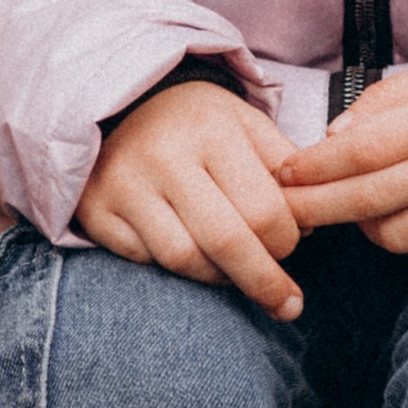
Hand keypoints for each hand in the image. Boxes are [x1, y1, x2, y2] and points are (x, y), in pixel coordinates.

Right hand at [78, 81, 303, 318]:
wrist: (117, 101)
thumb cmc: (195, 121)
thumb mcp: (245, 123)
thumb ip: (283, 166)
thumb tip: (311, 223)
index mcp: (211, 129)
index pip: (263, 210)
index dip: (286, 242)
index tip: (291, 247)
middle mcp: (163, 155)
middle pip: (225, 242)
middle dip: (264, 282)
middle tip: (288, 306)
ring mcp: (123, 184)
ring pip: (184, 260)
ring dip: (219, 277)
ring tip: (236, 274)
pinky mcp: (95, 209)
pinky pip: (144, 260)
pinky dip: (174, 268)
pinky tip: (191, 256)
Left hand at [280, 49, 407, 270]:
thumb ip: (383, 102)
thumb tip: (330, 140)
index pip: (361, 153)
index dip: (313, 168)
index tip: (282, 174)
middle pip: (369, 202)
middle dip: (315, 209)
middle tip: (284, 210)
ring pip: (397, 239)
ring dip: (364, 228)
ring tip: (355, 207)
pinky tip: (402, 222)